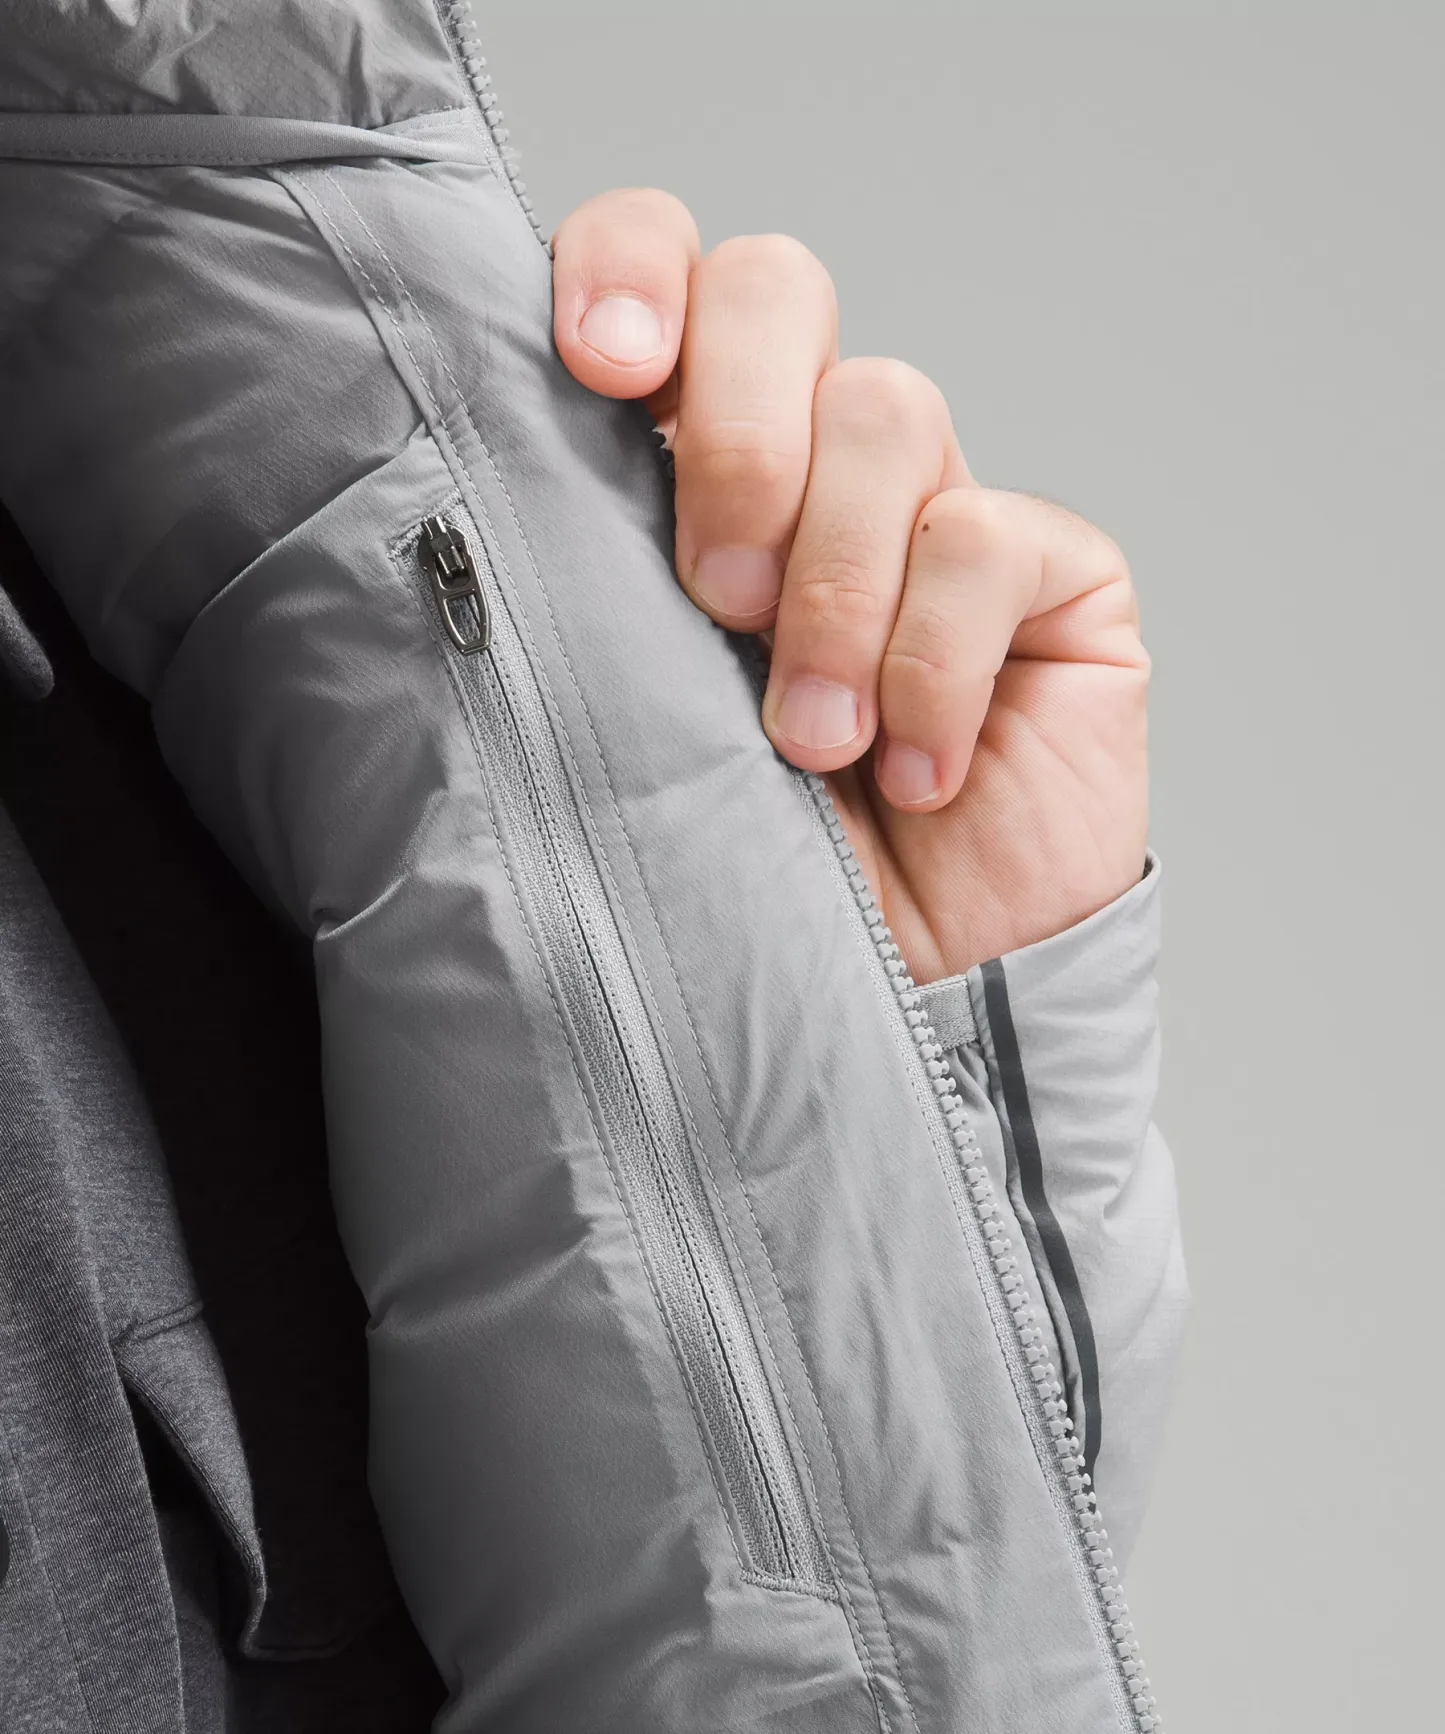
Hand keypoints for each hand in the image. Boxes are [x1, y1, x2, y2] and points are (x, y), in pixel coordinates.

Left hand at [550, 191, 1149, 982]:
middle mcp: (809, 467)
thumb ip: (582, 602)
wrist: (901, 1001)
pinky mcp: (1050, 575)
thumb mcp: (628, 729)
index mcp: (684, 474)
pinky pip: (987, 542)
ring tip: (807, 743)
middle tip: (712, 594)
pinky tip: (911, 774)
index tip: (597, 363)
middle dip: (740, 431)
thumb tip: (483, 499)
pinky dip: (931, 664)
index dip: (629, 270)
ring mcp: (936, 510)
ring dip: (830, 588)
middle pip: (779, 293)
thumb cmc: (749, 871)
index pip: (661, 279)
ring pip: (886, 411)